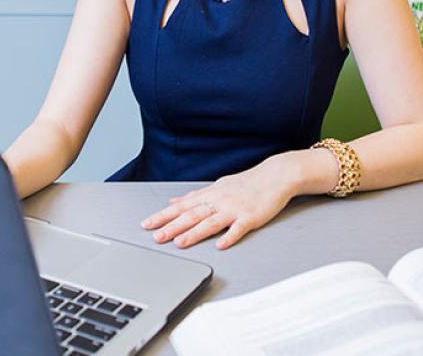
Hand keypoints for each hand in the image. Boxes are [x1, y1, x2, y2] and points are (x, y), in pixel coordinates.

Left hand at [140, 156, 297, 249]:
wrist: (275, 176)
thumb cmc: (246, 183)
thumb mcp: (216, 186)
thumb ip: (194, 196)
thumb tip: (173, 201)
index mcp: (210, 194)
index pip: (181, 206)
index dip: (163, 215)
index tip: (147, 224)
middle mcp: (219, 201)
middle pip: (192, 215)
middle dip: (172, 226)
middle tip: (156, 237)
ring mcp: (234, 209)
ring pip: (210, 222)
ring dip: (194, 233)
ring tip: (180, 243)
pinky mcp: (251, 217)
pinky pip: (238, 229)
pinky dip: (229, 237)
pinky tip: (220, 245)